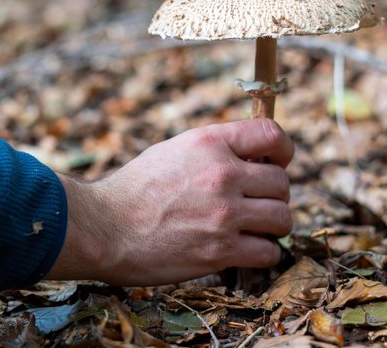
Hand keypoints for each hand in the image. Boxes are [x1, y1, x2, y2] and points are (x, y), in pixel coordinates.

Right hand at [46, 118, 293, 285]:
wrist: (103, 228)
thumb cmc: (133, 190)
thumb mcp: (173, 151)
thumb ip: (213, 151)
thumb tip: (251, 158)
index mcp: (209, 143)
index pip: (271, 135)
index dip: (282, 150)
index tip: (277, 162)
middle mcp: (222, 174)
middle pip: (282, 182)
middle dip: (274, 195)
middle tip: (256, 205)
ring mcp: (224, 214)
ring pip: (282, 217)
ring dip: (272, 225)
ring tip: (255, 229)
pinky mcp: (221, 251)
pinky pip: (268, 251)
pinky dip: (263, 252)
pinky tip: (246, 251)